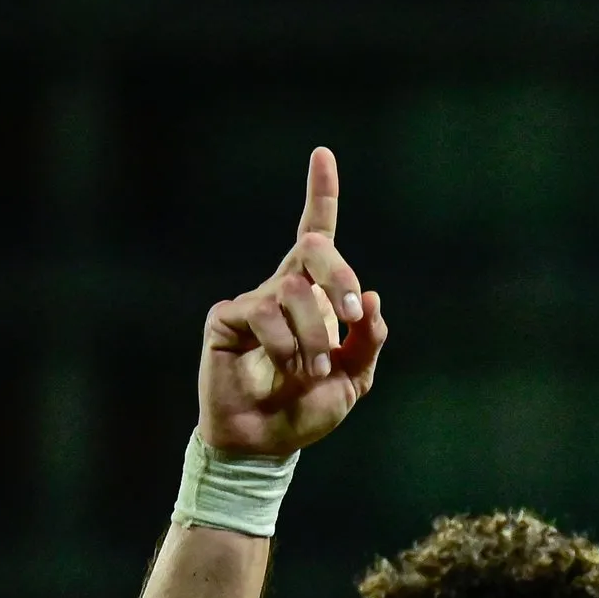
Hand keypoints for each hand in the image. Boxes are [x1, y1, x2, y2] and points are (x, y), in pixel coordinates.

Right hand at [198, 147, 386, 458]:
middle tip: (353, 314)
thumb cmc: (307, 409)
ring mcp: (253, 301)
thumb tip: (371, 296)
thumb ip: (369, 343)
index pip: (317, 236)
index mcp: (315, 296)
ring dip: (315, 336)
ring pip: (295, 291)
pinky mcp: (227, 318)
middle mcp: (283, 289)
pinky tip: (286, 370)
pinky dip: (286, 346)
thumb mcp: (354, 380)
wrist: (268, 443)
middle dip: (338, 275)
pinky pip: (263, 313)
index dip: (320, 194)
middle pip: (313, 248)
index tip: (322, 154)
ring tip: (312, 371)